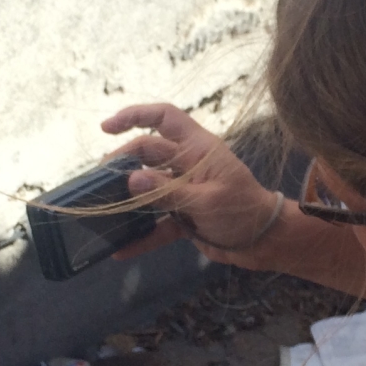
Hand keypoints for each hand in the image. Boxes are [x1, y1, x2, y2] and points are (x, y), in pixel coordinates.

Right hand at [98, 103, 285, 266]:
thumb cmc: (244, 211)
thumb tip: (131, 180)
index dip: (135, 115)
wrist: (265, 242)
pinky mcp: (184, 216)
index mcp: (198, 149)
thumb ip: (169, 192)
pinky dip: (142, 236)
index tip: (107, 128)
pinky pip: (158, 223)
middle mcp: (188, 164)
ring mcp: (185, 190)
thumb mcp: (207, 201)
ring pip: (148, 188)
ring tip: (102, 206)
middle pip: (147, 154)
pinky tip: (121, 250)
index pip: (164, 118)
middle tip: (100, 181)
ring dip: (127, 197)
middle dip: (122, 163)